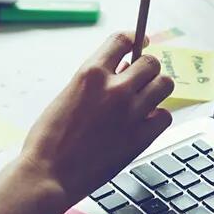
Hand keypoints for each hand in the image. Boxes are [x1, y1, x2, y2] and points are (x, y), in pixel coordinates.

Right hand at [0, 32, 173, 213]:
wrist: (48, 175)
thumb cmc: (49, 140)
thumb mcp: (66, 97)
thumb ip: (94, 84)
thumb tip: (117, 74)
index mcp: (91, 74)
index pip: (123, 40)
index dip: (135, 38)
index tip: (142, 41)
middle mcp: (115, 88)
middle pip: (150, 63)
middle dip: (146, 68)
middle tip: (141, 79)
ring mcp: (131, 112)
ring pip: (165, 85)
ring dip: (157, 89)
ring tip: (146, 98)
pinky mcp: (140, 137)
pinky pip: (165, 116)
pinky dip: (158, 117)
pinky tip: (146, 122)